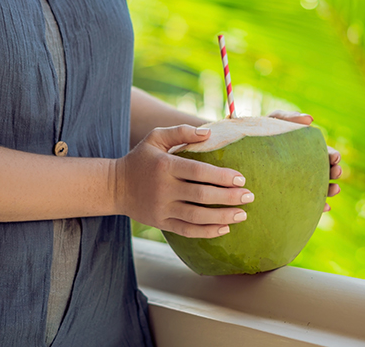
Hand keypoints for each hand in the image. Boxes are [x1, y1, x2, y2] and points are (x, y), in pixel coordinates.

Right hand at [117, 125, 253, 237]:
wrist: (114, 186)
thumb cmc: (141, 159)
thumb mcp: (155, 138)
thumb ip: (181, 132)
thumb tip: (208, 133)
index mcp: (165, 166)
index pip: (199, 172)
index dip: (222, 176)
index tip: (241, 178)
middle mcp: (164, 189)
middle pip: (202, 195)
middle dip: (229, 197)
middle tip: (249, 196)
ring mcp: (162, 209)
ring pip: (197, 216)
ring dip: (222, 217)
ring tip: (242, 214)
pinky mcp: (161, 223)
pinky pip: (187, 231)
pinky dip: (206, 232)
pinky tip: (224, 228)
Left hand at [268, 110, 341, 211]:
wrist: (239, 150)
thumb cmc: (259, 133)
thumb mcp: (272, 122)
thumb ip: (289, 117)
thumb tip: (310, 119)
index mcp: (305, 150)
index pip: (323, 154)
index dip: (332, 155)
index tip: (336, 158)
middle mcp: (304, 168)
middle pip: (325, 171)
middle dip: (334, 172)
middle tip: (337, 172)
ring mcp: (297, 183)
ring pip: (319, 189)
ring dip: (330, 190)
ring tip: (335, 189)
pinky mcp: (287, 196)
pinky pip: (306, 204)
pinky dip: (317, 205)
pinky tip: (324, 207)